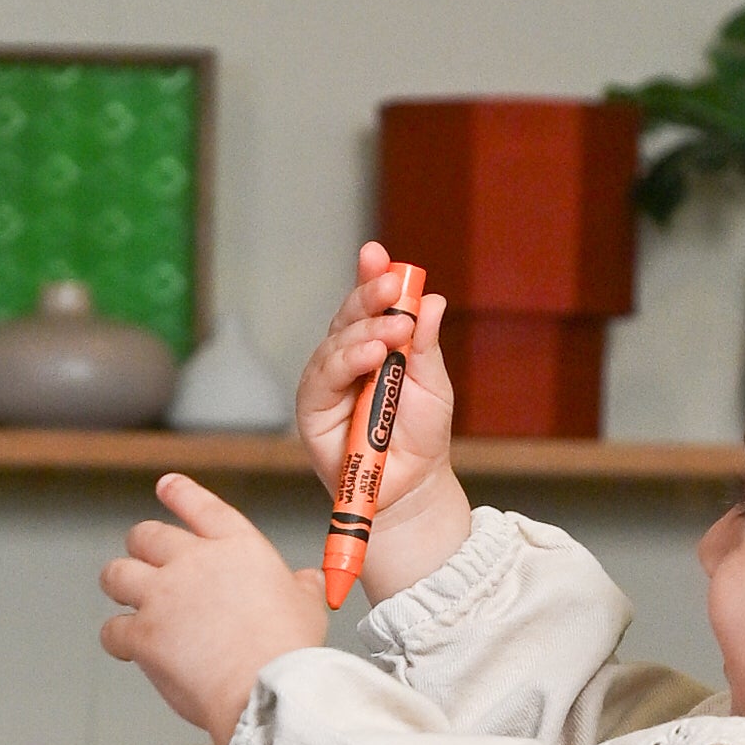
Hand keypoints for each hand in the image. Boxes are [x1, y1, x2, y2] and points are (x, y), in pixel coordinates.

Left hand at [100, 475, 326, 744]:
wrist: (264, 688)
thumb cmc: (289, 650)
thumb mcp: (308, 605)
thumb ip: (301, 586)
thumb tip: (307, 581)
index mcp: (236, 547)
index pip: (200, 506)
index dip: (179, 493)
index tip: (166, 485)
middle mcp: (193, 562)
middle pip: (146, 536)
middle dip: (140, 547)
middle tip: (143, 561)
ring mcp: (162, 596)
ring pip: (116, 574)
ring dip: (118, 584)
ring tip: (124, 597)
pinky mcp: (142, 633)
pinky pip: (112, 629)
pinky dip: (115, 639)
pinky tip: (126, 648)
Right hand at [295, 249, 472, 601]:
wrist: (412, 489)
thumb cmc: (420, 438)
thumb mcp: (433, 385)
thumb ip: (427, 345)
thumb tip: (432, 301)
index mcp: (375, 347)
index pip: (369, 306)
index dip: (372, 279)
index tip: (379, 255)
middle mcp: (346, 361)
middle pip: (347, 317)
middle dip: (368, 297)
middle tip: (391, 287)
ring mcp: (326, 385)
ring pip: (334, 344)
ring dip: (362, 331)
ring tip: (392, 331)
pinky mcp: (311, 412)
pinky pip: (321, 379)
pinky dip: (345, 361)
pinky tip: (369, 354)